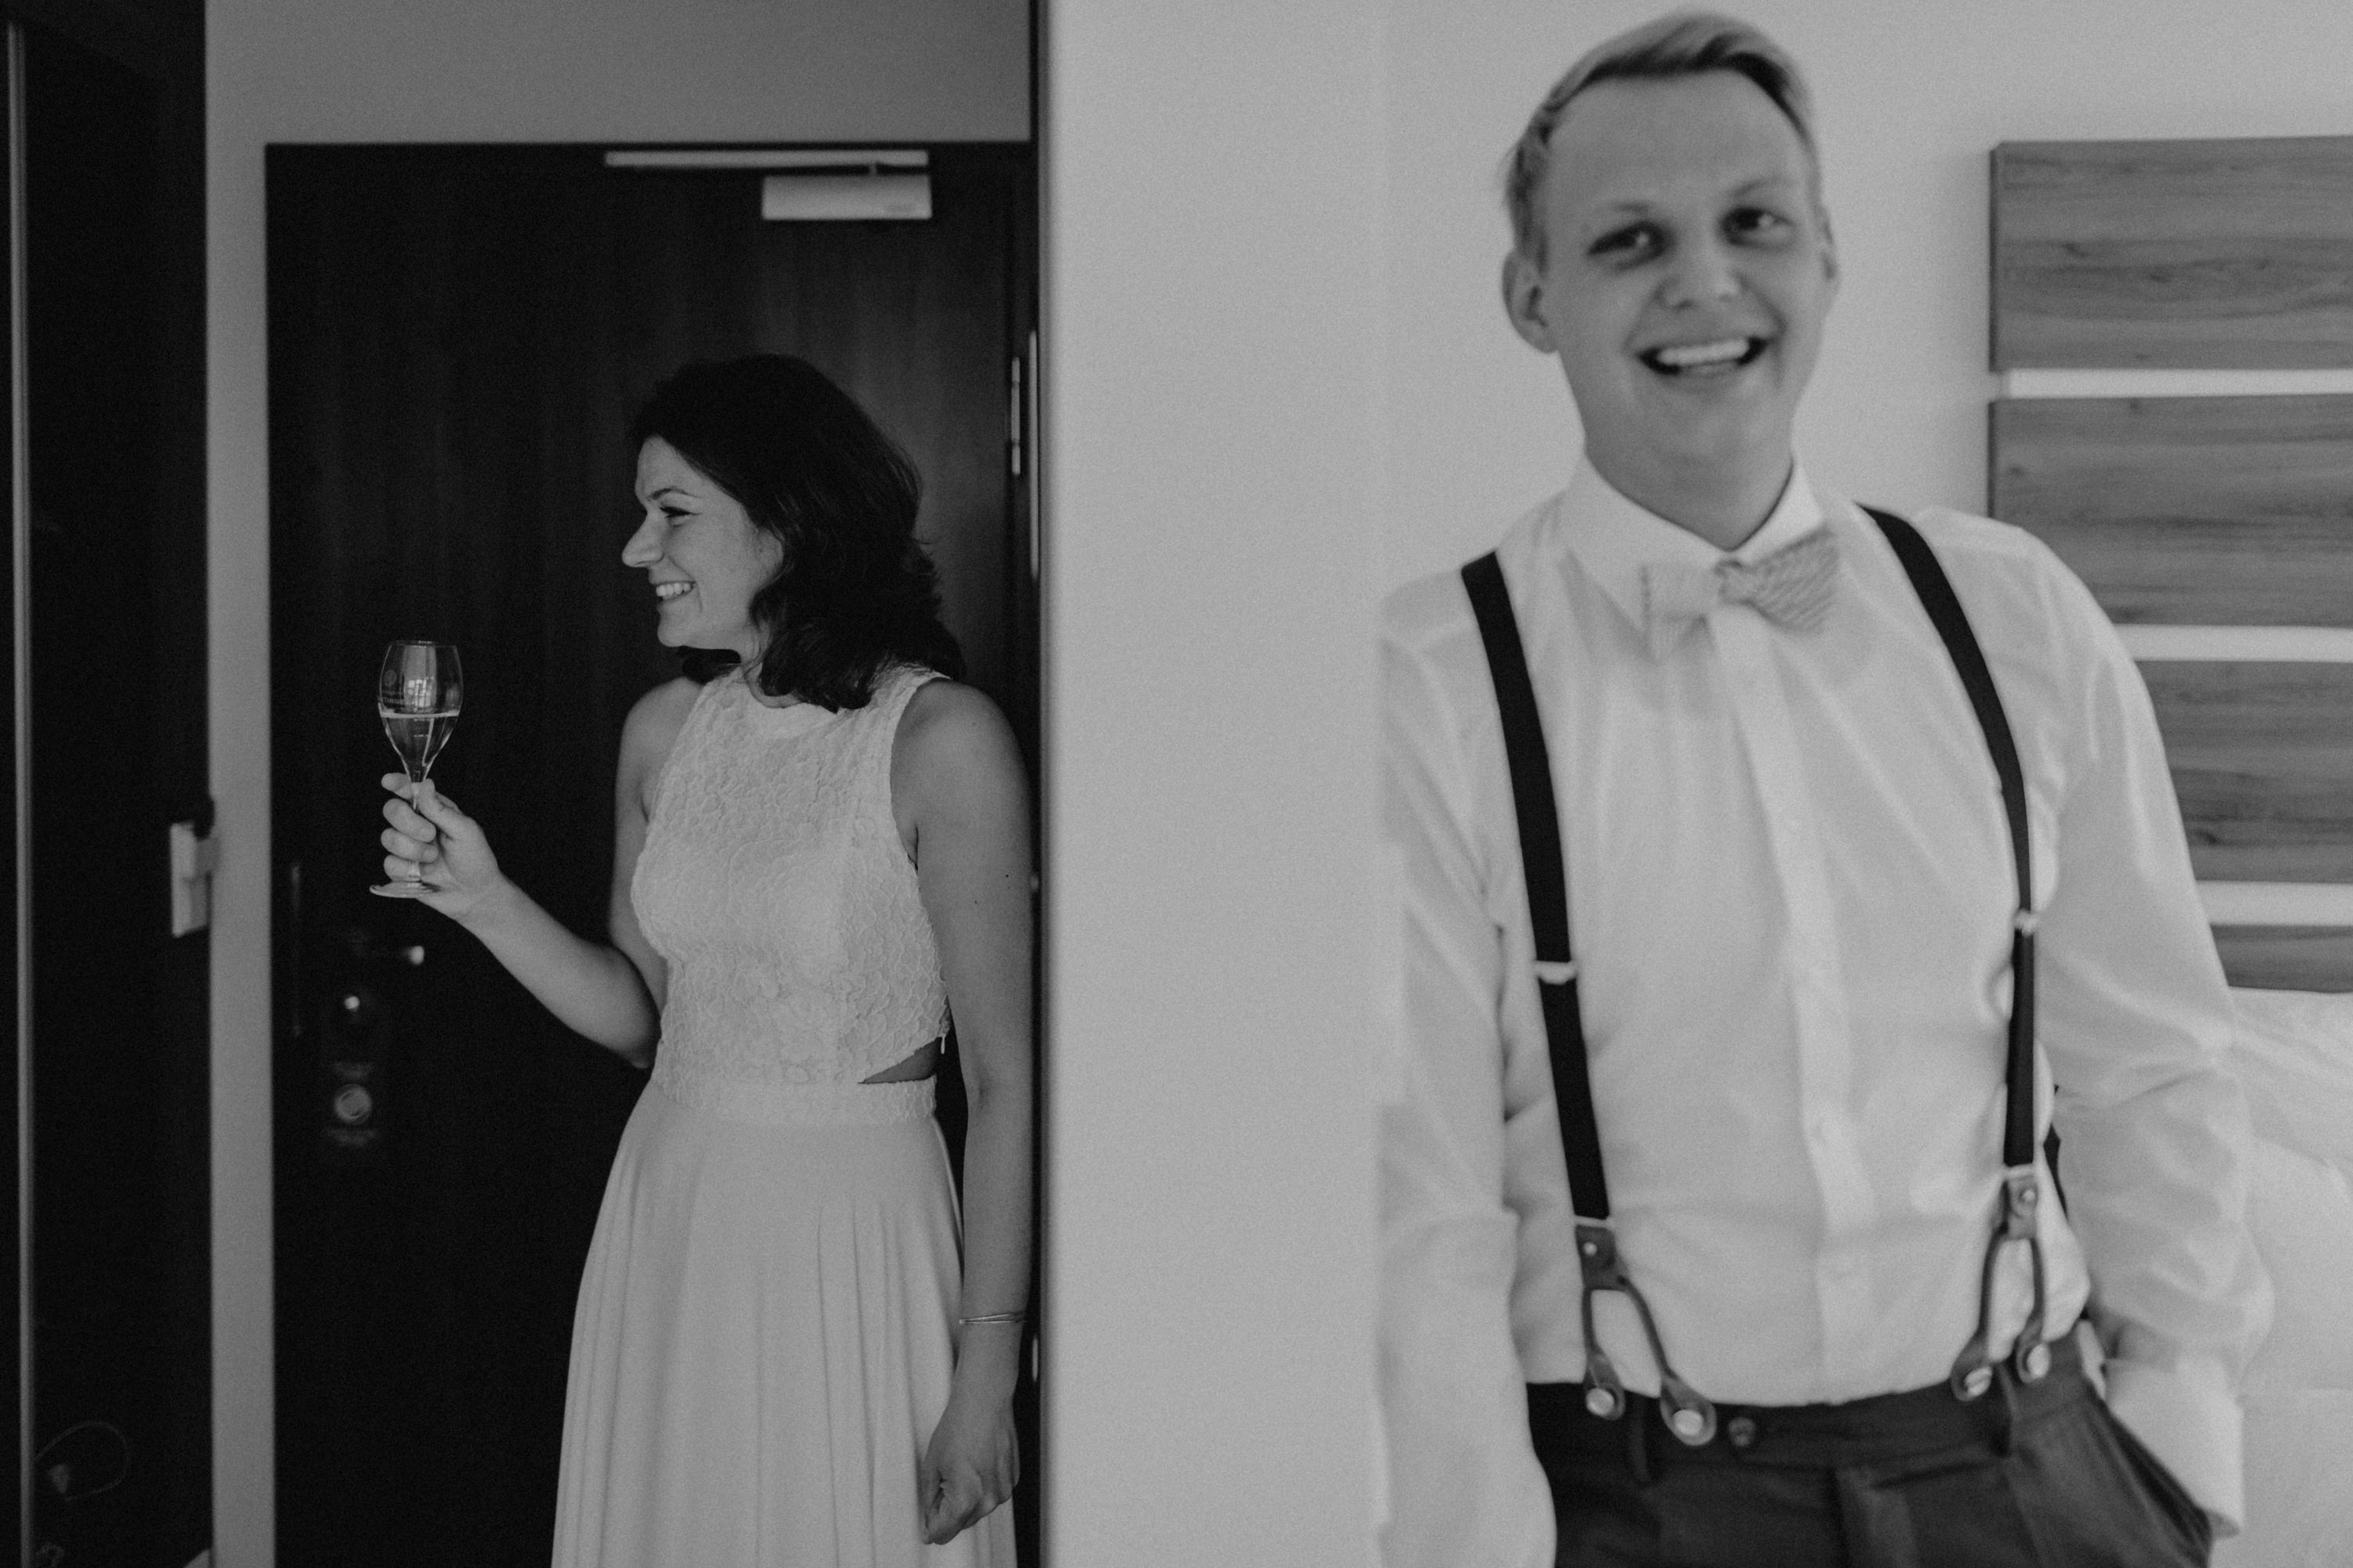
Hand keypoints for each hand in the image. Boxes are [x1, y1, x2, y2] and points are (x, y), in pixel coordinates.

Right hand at [376, 774, 504, 920]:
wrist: (474, 894)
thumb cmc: (475, 859)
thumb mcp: (465, 831)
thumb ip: (441, 809)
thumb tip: (425, 785)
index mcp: (433, 811)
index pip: (409, 791)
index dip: (397, 784)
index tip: (388, 781)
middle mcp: (415, 825)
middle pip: (392, 810)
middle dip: (410, 823)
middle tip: (431, 835)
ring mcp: (405, 846)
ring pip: (388, 838)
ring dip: (414, 850)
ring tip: (434, 858)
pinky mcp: (400, 868)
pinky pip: (389, 863)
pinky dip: (408, 870)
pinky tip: (423, 873)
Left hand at [918, 1381, 1017, 1544]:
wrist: (984, 1402)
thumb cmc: (958, 1427)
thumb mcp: (931, 1466)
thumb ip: (928, 1501)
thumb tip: (929, 1524)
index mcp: (964, 1499)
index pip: (942, 1534)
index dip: (930, 1526)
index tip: (927, 1516)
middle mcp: (988, 1500)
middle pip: (961, 1524)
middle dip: (948, 1509)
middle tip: (944, 1477)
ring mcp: (1003, 1490)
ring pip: (977, 1510)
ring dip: (967, 1498)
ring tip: (963, 1465)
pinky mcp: (1012, 1480)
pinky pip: (991, 1495)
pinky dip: (982, 1486)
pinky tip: (977, 1462)